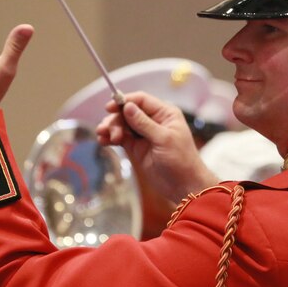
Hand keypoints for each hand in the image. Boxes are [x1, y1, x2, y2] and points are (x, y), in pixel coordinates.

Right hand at [95, 91, 218, 202]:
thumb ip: (144, 123)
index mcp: (165, 114)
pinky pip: (121, 137)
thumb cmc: (181, 160)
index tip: (110, 108)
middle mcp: (154, 121)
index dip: (124, 101)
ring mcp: (144, 134)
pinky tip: (103, 141)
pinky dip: (111, 138)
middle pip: (128, 112)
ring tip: (104, 137)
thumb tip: (127, 106)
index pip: (141, 100)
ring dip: (111, 128)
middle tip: (110, 132)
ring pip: (122, 124)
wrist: (184, 186)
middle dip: (116, 119)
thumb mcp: (163, 139)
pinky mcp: (137, 147)